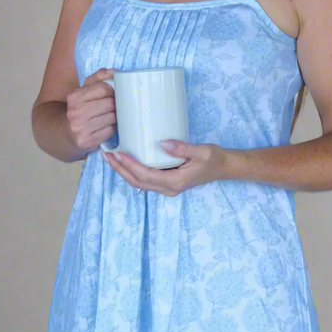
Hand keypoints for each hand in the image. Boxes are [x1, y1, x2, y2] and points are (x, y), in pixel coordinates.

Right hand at [66, 68, 117, 151]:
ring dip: (114, 117)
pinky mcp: (87, 141)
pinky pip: (110, 131)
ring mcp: (81, 128)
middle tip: (112, 107)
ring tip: (108, 117)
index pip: (103, 88)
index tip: (112, 95)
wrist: (64, 133)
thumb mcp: (84, 91)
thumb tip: (114, 72)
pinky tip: (104, 127)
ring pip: (112, 117)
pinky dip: (111, 129)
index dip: (112, 91)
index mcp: (75, 96)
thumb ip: (98, 77)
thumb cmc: (79, 109)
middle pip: (110, 103)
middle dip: (114, 105)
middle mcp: (76, 112)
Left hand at [101, 139, 226, 195]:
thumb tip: (163, 142)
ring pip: (139, 182)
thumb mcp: (201, 151)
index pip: (145, 175)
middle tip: (107, 154)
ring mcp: (167, 187)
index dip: (129, 165)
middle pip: (137, 182)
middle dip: (120, 169)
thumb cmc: (214, 159)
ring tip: (111, 157)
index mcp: (174, 182)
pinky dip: (132, 171)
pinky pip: (145, 179)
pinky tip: (126, 160)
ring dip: (123, 171)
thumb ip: (182, 148)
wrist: (223, 168)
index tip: (118, 153)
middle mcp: (168, 188)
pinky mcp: (166, 182)